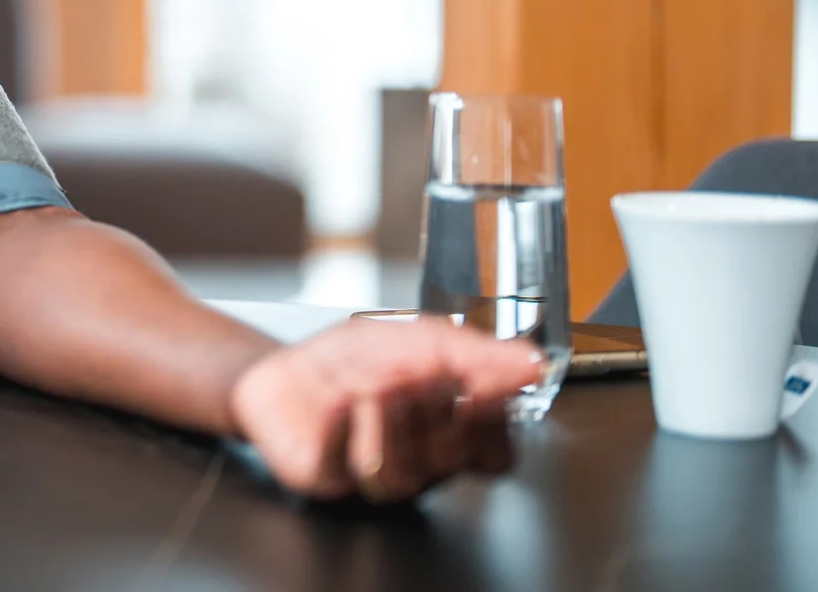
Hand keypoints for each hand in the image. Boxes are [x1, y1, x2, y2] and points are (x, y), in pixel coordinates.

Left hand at [227, 318, 540, 502]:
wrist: (283, 372)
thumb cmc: (355, 361)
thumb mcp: (422, 340)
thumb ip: (481, 354)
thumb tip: (534, 361)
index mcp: (448, 435)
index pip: (495, 454)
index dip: (488, 423)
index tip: (479, 386)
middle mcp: (419, 463)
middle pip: (448, 455)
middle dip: (429, 403)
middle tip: (411, 372)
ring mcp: (373, 476)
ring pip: (400, 469)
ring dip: (385, 415)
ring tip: (368, 384)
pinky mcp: (328, 478)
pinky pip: (343, 463)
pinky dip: (341, 428)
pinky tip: (338, 402)